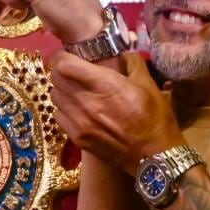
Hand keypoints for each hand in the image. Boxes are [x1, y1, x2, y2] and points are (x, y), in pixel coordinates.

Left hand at [50, 51, 183, 174]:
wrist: (153, 157)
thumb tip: (120, 53)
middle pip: (56, 78)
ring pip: (54, 96)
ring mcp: (79, 122)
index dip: (63, 55)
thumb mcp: (148, 83)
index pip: (64, 64)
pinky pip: (58, 115)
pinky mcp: (77, 138)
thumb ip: (131, 62)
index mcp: (104, 84)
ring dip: (62, 89)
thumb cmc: (154, 118)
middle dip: (61, 70)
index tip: (69, 54)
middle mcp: (86, 102)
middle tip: (72, 69)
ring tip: (74, 89)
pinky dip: (63, 108)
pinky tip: (76, 108)